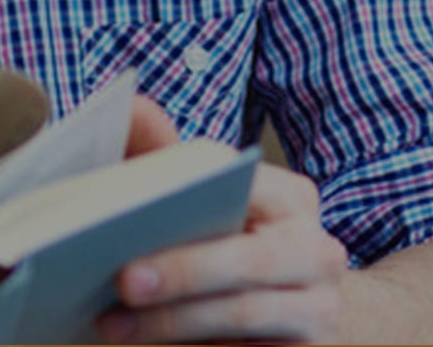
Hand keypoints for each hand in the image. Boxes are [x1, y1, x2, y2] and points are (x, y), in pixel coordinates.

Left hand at [99, 97, 347, 342]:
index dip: (187, 195)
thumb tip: (135, 107)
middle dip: (182, 271)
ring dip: (172, 323)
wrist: (295, 320)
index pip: (243, 187)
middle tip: (121, 280)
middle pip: (249, 260)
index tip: (132, 214)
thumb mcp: (206, 206)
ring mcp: (320, 310)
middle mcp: (318, 252)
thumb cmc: (230, 251)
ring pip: (245, 314)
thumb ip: (169, 160)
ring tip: (112, 325)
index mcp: (293, 199)